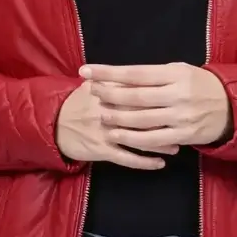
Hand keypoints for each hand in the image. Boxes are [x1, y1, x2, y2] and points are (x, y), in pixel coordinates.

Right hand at [56, 80, 179, 169]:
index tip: (178, 100)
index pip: (137, 92)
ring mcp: (105, 131)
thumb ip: (114, 80)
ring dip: (159, 144)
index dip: (159, 97)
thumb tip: (141, 72)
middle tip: (183, 125)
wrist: (53, 124)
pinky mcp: (101, 149)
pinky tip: (159, 164)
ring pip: (137, 138)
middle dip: (165, 122)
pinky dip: (144, 162)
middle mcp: (108, 111)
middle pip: (142, 116)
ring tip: (175, 147)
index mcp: (107, 92)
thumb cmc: (78, 104)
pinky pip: (126, 158)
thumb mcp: (92, 86)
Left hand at [79, 63, 232, 148]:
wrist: (230, 106)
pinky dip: (132, 138)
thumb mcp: (180, 71)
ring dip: (117, 118)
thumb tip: (118, 77)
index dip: (108, 72)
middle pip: (136, 96)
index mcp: (176, 73)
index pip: (136, 73)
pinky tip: (116, 135)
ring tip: (101, 114)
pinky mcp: (183, 135)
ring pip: (141, 119)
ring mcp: (181, 116)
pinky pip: (153, 140)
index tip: (87, 71)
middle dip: (109, 94)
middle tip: (92, 92)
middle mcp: (178, 94)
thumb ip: (153, 75)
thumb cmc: (199, 85)